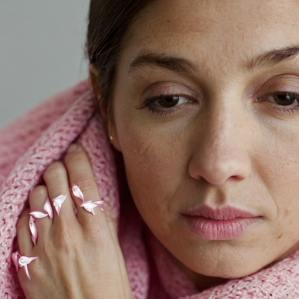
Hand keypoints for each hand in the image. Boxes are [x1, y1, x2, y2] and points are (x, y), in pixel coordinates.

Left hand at [16, 143, 131, 298]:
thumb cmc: (109, 286)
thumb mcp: (114, 247)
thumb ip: (99, 217)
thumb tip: (88, 192)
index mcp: (95, 229)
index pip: (83, 179)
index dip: (78, 158)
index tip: (76, 151)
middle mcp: (67, 233)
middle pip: (55, 180)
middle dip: (58, 167)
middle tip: (62, 169)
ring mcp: (43, 247)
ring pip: (35, 197)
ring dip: (44, 189)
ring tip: (51, 194)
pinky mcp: (26, 262)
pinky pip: (21, 223)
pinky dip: (29, 213)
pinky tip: (38, 216)